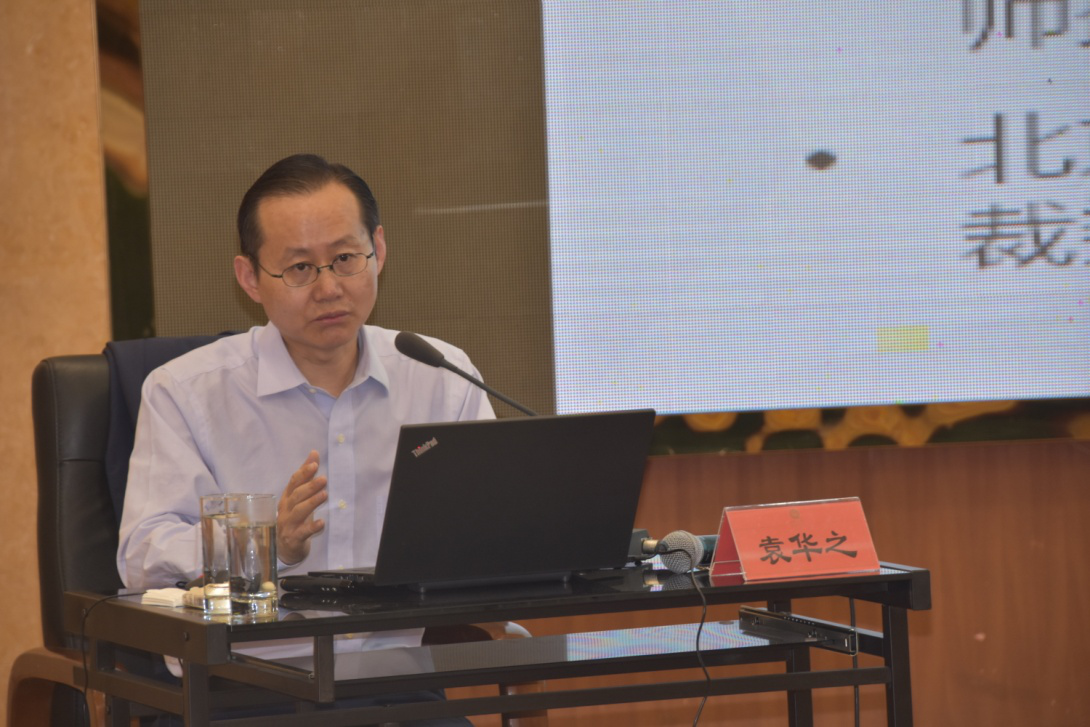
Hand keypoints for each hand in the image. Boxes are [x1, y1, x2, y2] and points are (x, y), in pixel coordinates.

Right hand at [276, 450, 326, 565]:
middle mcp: (286, 510)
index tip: (315, 464)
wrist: (285, 548)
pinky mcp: (294, 539)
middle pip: (296, 496)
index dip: (303, 473)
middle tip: (324, 479)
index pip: (293, 482)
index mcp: (287, 498)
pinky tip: (322, 522)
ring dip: (312, 503)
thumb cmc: (295, 518)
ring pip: (299, 512)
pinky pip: (303, 532)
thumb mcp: (300, 497)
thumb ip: (306, 476)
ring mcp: (288, 525)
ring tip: (324, 495)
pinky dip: (312, 527)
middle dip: (309, 487)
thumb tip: (314, 453)